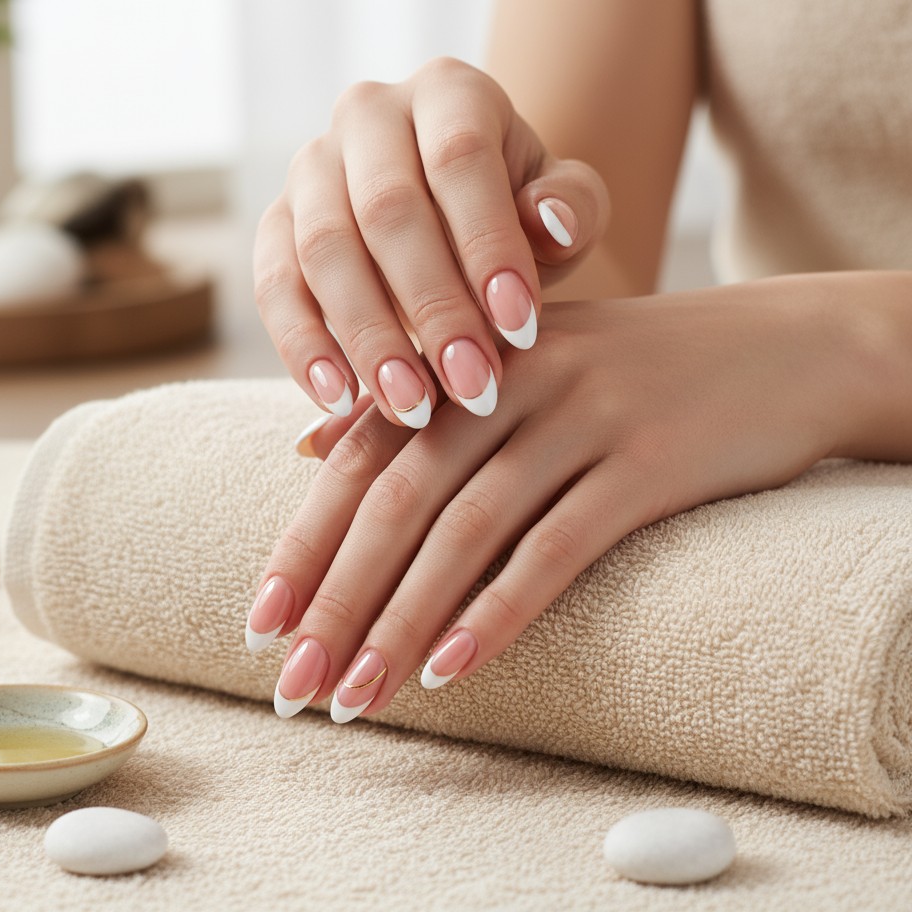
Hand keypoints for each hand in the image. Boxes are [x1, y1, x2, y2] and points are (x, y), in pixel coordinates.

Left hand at [246, 275, 865, 719]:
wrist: (785, 348)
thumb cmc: (634, 368)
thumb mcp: (516, 362)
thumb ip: (416, 405)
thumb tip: (310, 449)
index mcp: (470, 354)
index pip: (364, 455)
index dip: (306, 540)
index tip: (261, 620)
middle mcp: (513, 378)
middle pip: (401, 499)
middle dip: (337, 598)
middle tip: (293, 683)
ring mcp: (584, 415)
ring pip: (468, 530)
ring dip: (402, 622)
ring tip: (356, 697)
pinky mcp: (649, 461)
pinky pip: (558, 547)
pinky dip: (499, 610)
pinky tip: (452, 667)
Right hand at [253, 56, 609, 429]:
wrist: (453, 220)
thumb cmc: (517, 215)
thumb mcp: (562, 208)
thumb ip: (571, 209)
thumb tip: (549, 221)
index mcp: (448, 91)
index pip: (460, 157)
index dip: (487, 245)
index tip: (523, 330)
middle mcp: (367, 115)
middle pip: (388, 209)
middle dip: (433, 309)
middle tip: (473, 389)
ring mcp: (310, 169)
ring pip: (324, 250)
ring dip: (368, 338)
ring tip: (411, 408)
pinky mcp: (275, 224)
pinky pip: (274, 286)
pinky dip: (303, 347)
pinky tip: (339, 401)